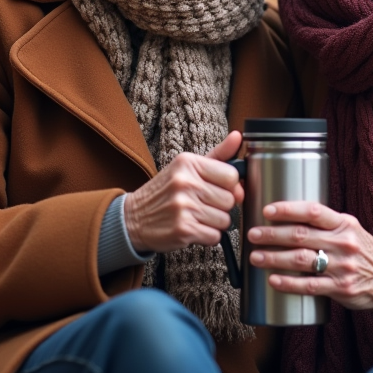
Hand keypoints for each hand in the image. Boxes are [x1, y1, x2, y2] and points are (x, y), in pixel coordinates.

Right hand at [122, 131, 242, 253]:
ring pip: (225, 220)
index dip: (231, 186)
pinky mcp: (183, 229)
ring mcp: (184, 207)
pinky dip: (208, 236)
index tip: (219, 189)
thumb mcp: (188, 167)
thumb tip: (238, 136)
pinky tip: (193, 228)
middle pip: (230, 200)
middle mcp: (185, 183)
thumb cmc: (166, 191)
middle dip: (221, 206)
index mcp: (188, 163)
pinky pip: (215, 237)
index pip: (232, 176)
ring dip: (215, 223)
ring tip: (197, 217)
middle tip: (203, 205)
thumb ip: (218, 154)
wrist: (134, 218)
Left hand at [246, 201, 372, 315]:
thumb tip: (286, 214)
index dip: (288, 209)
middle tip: (252, 234)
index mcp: (344, 223)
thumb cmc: (361, 250)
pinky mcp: (341, 288)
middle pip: (301, 236)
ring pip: (302, 260)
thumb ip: (324, 223)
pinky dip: (289, 283)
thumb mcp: (349, 228)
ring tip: (256, 257)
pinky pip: (310, 286)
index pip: (313, 211)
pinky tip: (273, 280)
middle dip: (272, 235)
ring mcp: (342, 266)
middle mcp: (344, 243)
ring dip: (274, 258)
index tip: (267, 211)